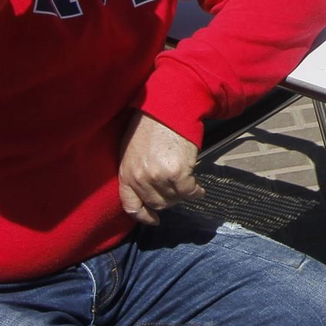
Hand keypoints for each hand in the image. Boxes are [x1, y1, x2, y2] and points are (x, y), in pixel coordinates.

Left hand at [118, 111, 202, 225]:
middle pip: (157, 204)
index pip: (132, 206)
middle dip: (168, 201)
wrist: (168, 107)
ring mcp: (159, 177)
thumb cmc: (150, 124)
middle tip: (176, 193)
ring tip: (188, 188)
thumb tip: (148, 188)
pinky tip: (199, 190)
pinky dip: (196, 192)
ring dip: (182, 196)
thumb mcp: (131, 149)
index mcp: (126, 172)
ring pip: (174, 199)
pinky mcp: (178, 172)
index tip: (154, 219)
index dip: (144, 216)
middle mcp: (140, 178)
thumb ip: (135, 170)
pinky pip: (189, 192)